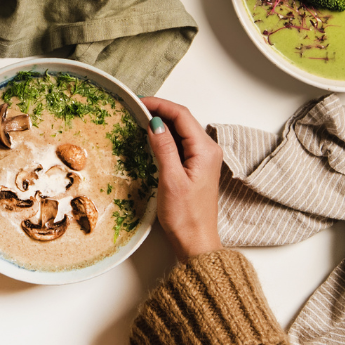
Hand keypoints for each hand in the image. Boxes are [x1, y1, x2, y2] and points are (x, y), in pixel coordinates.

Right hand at [141, 97, 223, 260]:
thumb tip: (154, 123)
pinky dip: (166, 138)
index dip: (160, 105)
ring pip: (181, 131)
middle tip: (136, 110)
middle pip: (183, 120)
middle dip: (160, 111)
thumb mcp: (170, 179)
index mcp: (205, 150)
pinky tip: (152, 140)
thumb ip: (164, 148)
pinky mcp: (197, 167)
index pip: (182, 115)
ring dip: (163, 124)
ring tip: (140, 122)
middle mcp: (208, 150)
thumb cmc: (186, 216)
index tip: (140, 102)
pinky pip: (181, 144)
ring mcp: (203, 158)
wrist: (196, 242)